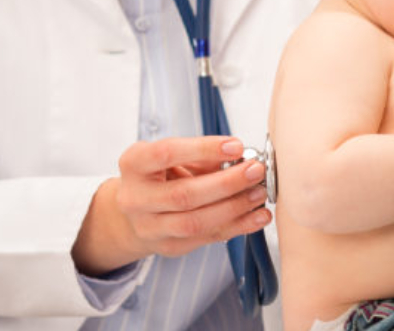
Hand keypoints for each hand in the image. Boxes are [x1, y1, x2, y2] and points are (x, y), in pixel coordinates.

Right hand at [73, 137, 269, 274]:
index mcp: (134, 164)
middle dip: (227, 183)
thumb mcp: (174, 156)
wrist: (137, 210)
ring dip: (234, 208)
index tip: (236, 146)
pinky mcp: (168, 246)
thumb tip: (241, 158)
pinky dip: (238, 226)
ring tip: (259, 194)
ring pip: (195, 223)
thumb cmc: (162, 174)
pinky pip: (206, 238)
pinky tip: (258, 216)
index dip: (203, 149)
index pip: (167, 154)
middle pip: (184, 195)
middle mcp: (135, 198)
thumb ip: (203, 156)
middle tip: (256, 171)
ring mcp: (149, 227)